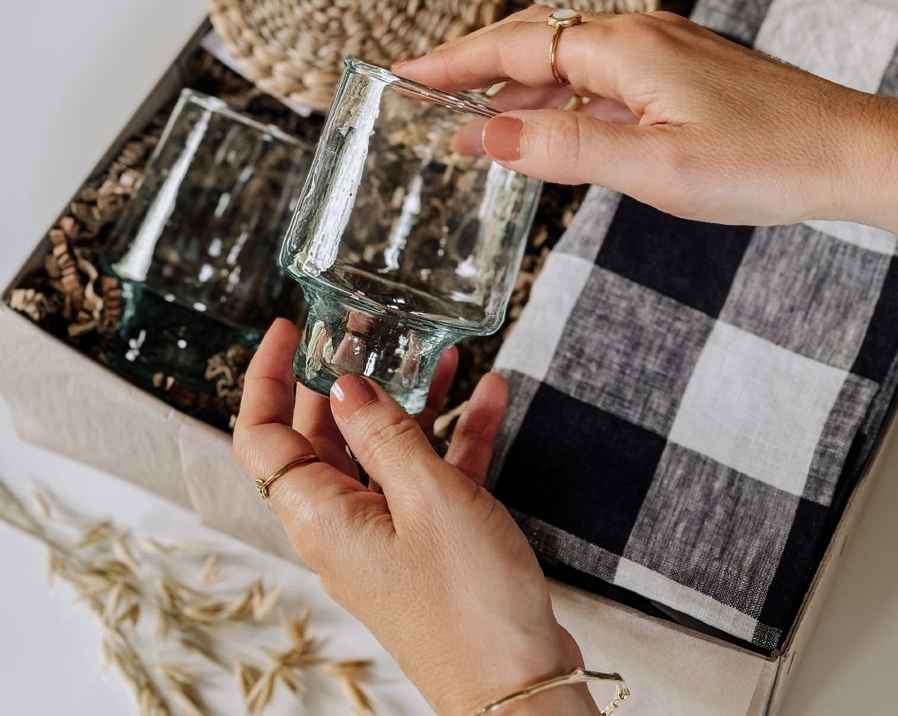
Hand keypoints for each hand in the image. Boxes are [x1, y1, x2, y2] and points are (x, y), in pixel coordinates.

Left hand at [233, 319, 595, 715]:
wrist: (521, 687)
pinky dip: (455, 437)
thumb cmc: (470, 602)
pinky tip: (489, 397)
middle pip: (324, 437)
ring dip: (411, 401)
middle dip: (346, 379)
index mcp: (323, 516)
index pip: (263, 437)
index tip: (290, 330)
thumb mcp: (429, 497)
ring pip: (384, 451)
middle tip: (371, 330)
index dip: (268, 378)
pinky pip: (432, 477)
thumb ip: (384, 433)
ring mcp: (388, 535)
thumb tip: (344, 384)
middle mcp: (345, 525)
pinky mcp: (430, 544)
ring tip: (439, 353)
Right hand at [394, 6, 897, 260]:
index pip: (513, 43)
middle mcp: (639, 37)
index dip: (452, 61)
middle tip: (425, 95)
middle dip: (475, 68)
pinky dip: (563, 101)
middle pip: (535, 41)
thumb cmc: (767, 161)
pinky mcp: (683, 77)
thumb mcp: (655, 166)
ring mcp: (664, 54)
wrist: (854, 152)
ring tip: (474, 121)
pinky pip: (602, 81)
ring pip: (568, 62)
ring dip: (518, 88)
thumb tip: (490, 133)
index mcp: (625, 48)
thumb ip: (567, 149)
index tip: (401, 75)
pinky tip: (553, 128)